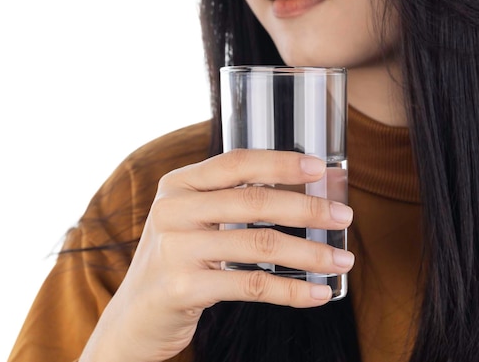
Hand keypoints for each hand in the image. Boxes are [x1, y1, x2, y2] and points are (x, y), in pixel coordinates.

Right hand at [79, 149, 353, 361]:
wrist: (135, 316)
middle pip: (253, 201)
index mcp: (177, 185)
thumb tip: (299, 193)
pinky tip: (316, 293)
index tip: (320, 169)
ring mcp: (175, 249)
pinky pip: (251, 286)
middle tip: (344, 217)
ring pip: (259, 244)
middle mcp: (173, 210)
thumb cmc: (175, 262)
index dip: (281, 163)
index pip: (235, 163)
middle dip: (307, 208)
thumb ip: (227, 202)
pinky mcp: (183, 288)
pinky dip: (291, 290)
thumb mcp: (190, 222)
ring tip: (341, 261)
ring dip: (310, 253)